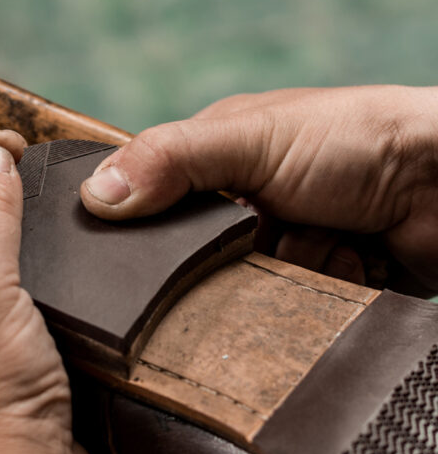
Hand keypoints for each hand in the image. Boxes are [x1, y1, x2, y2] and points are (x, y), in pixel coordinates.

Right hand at [81, 86, 437, 292]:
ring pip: (240, 295)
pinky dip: (315, 295)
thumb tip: (95, 195)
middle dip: (226, 262)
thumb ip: (172, 160)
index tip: (150, 252)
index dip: (143, 230)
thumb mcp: (253, 139)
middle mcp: (242, 206)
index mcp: (214, 158)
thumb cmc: (358, 138)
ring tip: (318, 246)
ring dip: (280, 278)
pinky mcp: (313, 286)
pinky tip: (344, 267)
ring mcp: (279, 247)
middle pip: (193, 261)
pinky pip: (285, 316)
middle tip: (260, 242)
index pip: (150, 203)